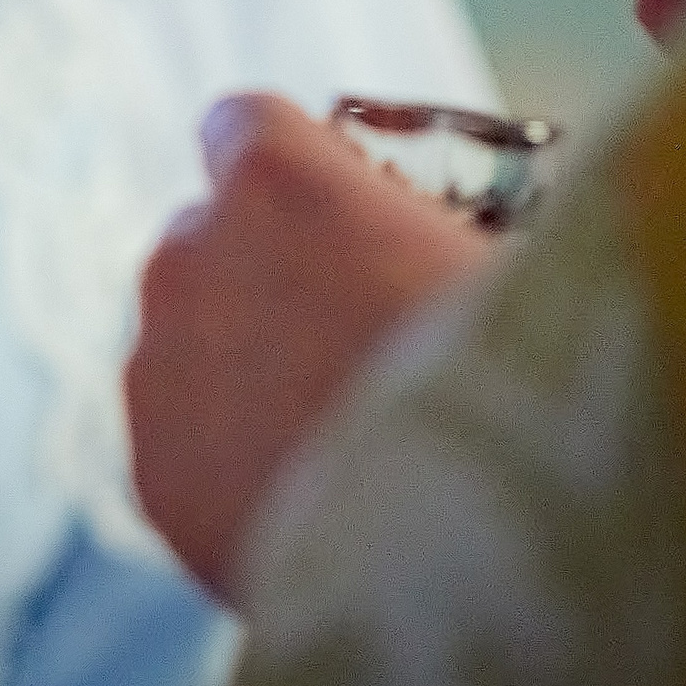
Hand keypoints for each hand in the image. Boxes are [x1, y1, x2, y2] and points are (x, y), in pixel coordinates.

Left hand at [125, 94, 490, 602]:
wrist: (482, 561)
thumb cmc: (532, 383)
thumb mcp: (519, 258)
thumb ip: (444, 225)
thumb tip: (453, 235)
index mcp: (272, 180)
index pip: (243, 125)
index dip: (298, 168)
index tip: (349, 214)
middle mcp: (188, 258)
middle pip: (209, 238)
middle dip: (271, 273)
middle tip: (362, 340)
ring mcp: (157, 370)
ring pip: (188, 342)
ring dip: (247, 370)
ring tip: (352, 441)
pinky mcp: (153, 478)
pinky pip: (185, 445)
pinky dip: (234, 465)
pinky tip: (319, 507)